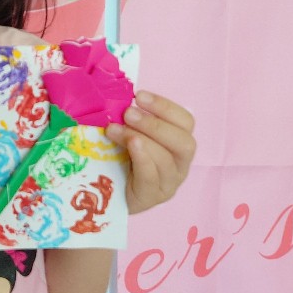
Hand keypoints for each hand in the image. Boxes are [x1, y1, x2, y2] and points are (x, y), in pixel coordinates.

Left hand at [105, 91, 195, 214]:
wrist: (107, 194)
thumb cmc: (120, 157)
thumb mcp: (128, 133)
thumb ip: (130, 118)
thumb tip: (117, 94)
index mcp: (178, 144)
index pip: (185, 122)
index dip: (165, 106)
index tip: (139, 95)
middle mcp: (180, 164)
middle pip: (184, 142)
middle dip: (154, 124)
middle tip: (127, 113)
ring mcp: (168, 183)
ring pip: (166, 160)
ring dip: (140, 139)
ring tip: (114, 129)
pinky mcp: (152, 197)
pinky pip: (151, 177)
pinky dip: (141, 158)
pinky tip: (129, 145)